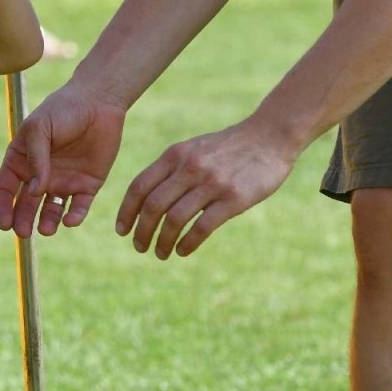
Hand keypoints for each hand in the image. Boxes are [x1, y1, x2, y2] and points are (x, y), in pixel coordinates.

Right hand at [0, 82, 125, 236]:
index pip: (4, 189)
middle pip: (25, 206)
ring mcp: (63, 182)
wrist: (99, 101)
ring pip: (51, 211)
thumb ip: (36, 158)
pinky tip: (70, 220)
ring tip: (47, 229)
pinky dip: (74, 217)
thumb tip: (33, 191)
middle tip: (24, 232)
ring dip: (47, 223)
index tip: (5, 224)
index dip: (2, 207)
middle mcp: (40, 175)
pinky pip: (79, 207)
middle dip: (22, 221)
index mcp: (21, 160)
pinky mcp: (87, 185)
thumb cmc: (63, 109)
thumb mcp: (40, 128)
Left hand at [116, 116, 297, 258]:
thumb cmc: (228, 147)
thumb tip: (147, 199)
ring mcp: (212, 183)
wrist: (270, 136)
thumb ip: (171, 169)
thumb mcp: (194, 149)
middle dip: (142, 231)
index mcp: (175, 155)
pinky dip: (188, 243)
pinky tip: (183, 250)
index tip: (121, 231)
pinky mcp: (233, 199)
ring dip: (163, 241)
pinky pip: (202, 227)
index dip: (126, 212)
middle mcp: (189, 168)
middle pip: (153, 206)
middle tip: (139, 247)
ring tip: (161, 253)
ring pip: (175, 219)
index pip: (139, 186)